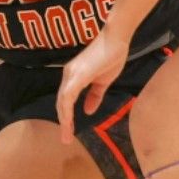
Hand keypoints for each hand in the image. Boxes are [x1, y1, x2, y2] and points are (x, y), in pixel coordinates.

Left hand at [55, 28, 130, 143]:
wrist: (116, 39)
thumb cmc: (111, 56)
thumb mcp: (103, 82)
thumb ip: (95, 96)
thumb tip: (88, 111)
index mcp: (74, 77)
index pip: (66, 100)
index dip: (66, 116)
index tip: (69, 132)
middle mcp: (68, 75)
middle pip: (61, 103)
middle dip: (63, 122)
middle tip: (65, 139)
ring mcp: (71, 74)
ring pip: (62, 101)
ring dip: (64, 120)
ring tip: (67, 135)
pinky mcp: (77, 74)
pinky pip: (68, 95)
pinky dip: (67, 110)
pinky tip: (69, 121)